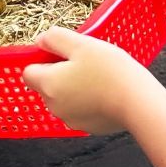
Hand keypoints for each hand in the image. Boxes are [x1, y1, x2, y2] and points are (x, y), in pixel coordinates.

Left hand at [22, 28, 160, 134]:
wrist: (137, 102)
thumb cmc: (110, 70)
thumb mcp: (81, 43)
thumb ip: (56, 39)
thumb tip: (41, 41)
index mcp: (48, 84)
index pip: (28, 72)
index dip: (42, 60)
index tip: (61, 53)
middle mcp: (54, 105)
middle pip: (46, 85)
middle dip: (60, 74)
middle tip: (85, 62)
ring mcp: (70, 119)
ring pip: (64, 98)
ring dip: (74, 88)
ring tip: (98, 77)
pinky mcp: (88, 128)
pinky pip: (80, 110)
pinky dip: (87, 102)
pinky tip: (105, 93)